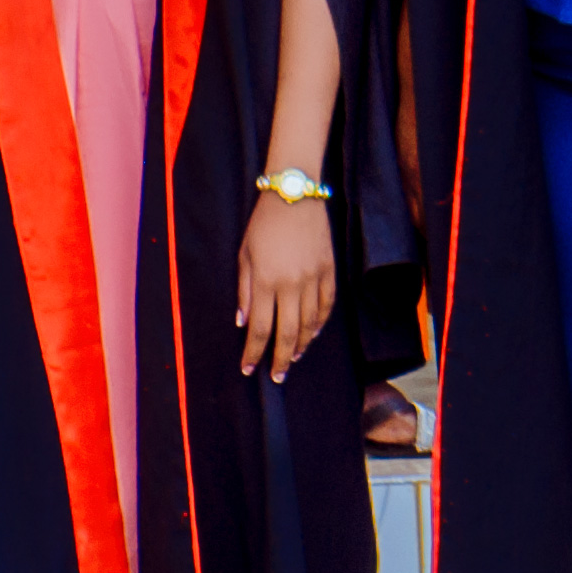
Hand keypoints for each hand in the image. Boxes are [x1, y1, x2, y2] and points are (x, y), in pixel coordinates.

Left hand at [237, 179, 336, 380]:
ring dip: (301, 345)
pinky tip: (312, 334)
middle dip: (280, 359)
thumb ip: (244, 290)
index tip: (249, 368)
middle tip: (277, 376)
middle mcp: (291, 284)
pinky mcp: (329, 270)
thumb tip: (242, 322)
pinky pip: (327, 305)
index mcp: (266, 281)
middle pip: (288, 333)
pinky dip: (320, 323)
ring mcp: (314, 278)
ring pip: (310, 323)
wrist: (295, 196)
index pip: (260, 328)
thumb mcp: (244, 255)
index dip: (254, 352)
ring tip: (293, 358)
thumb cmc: (263, 224)